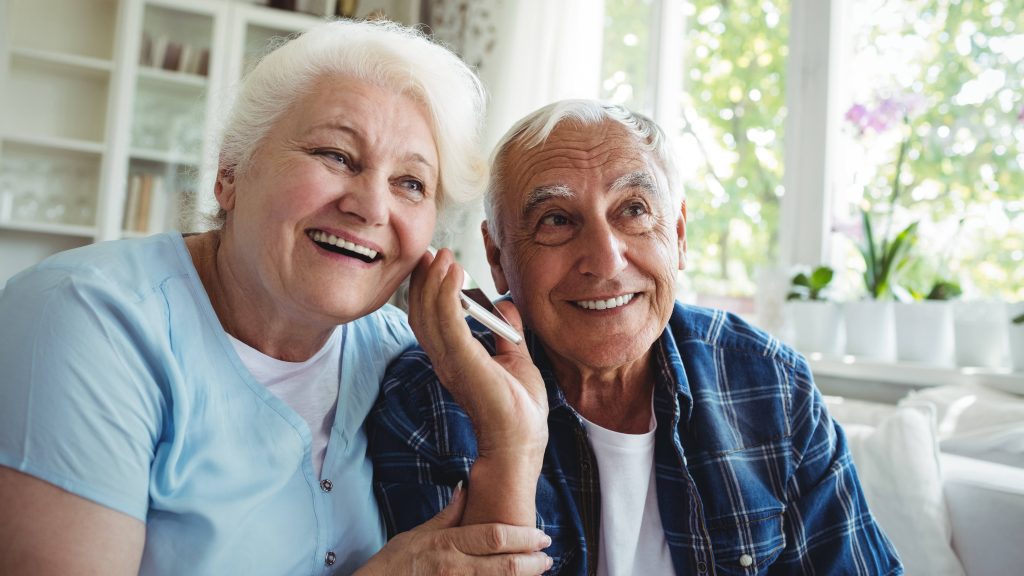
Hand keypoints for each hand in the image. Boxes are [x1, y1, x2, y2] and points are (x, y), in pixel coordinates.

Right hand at [356, 484, 552, 575]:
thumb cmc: (395, 563)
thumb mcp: (418, 534)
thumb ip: (447, 514)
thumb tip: (465, 487)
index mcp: (448, 544)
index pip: (495, 537)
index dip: (524, 537)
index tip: (542, 536)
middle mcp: (455, 568)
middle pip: (505, 565)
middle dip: (532, 562)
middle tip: (547, 558)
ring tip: (538, 574)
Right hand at [407, 249, 547, 459]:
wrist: (522, 440)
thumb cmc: (519, 409)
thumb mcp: (516, 358)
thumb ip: (507, 332)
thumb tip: (506, 306)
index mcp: (454, 358)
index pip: (430, 318)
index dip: (429, 288)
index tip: (436, 261)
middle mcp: (444, 358)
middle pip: (421, 312)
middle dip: (424, 279)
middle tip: (432, 252)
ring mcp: (450, 361)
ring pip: (428, 313)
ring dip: (433, 280)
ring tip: (442, 255)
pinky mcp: (462, 361)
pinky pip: (447, 321)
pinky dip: (445, 295)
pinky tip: (452, 274)